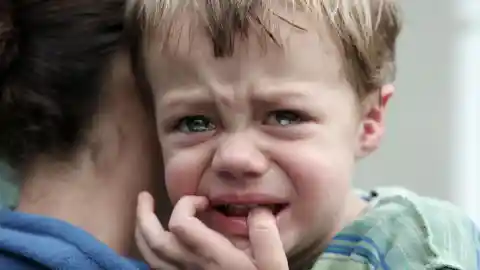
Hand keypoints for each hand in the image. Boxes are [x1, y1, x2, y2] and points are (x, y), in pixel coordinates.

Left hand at [135, 192, 288, 269]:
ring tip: (143, 215)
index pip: (181, 224)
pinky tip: (156, 244)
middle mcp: (191, 267)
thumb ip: (266, 237)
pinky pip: (156, 269)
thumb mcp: (273, 266)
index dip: (186, 204)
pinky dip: (149, 252)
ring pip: (150, 257)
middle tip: (144, 197)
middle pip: (154, 241)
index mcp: (213, 257)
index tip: (204, 201)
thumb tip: (257, 210)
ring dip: (142, 233)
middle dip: (144, 215)